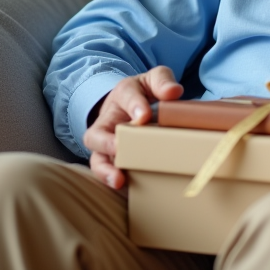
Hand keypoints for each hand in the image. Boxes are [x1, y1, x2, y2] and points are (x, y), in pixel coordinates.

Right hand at [83, 66, 183, 189]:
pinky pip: (107, 173)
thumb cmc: (145, 94)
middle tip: (120, 148)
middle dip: (107, 143)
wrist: (135, 106)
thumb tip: (173, 92)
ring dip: (105, 170)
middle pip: (96, 134)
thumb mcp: (153, 80)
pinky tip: (127, 189)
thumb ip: (162, 81)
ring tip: (118, 180)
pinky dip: (113, 181)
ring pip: (97, 159)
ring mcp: (107, 145)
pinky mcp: (112, 162)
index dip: (135, 106)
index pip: (126, 96)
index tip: (145, 116)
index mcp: (123, 95)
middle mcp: (109, 122)